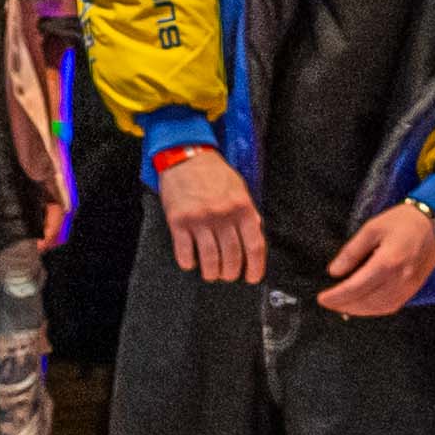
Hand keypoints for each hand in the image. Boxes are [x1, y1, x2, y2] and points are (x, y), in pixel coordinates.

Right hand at [158, 152, 262, 284]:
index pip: (254, 246)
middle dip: (231, 273)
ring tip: (212, 273)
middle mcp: (223, 215)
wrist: (186, 156)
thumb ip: (248, 213)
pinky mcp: (179, 221)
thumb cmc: (214, 173)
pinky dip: (189, 263)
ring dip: (212, 273)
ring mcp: (200, 219)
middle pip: (232, 257)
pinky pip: (185, 252)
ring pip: (210, 260)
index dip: (255, 268)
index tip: (251, 278)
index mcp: (242, 208)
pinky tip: (192, 262)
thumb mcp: (239, 189)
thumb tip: (255, 235)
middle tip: (228, 275)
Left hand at [316, 201, 434, 318]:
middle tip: (328, 303)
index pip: (356, 287)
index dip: (337, 296)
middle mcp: (400, 278)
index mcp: (387, 262)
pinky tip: (363, 305)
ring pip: (379, 308)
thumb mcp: (372, 228)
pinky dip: (374, 309)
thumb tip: (334, 272)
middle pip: (366, 301)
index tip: (322, 298)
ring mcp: (409, 286)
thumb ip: (352, 251)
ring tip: (342, 305)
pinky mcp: (414, 289)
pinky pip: (391, 306)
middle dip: (344, 305)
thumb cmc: (402, 221)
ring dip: (358, 310)